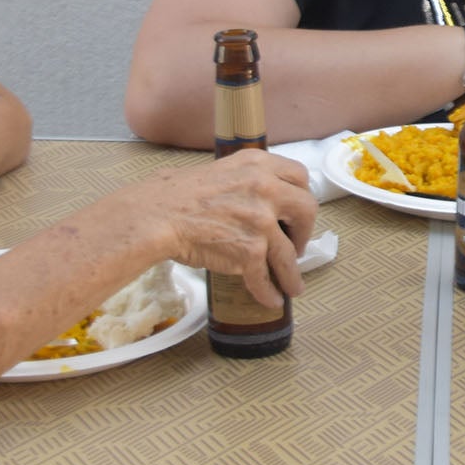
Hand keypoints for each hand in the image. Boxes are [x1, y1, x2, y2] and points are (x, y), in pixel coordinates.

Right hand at [89, 149, 318, 311]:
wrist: (156, 217)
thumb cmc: (175, 195)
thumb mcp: (220, 170)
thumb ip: (246, 180)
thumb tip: (257, 198)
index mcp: (258, 164)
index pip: (299, 176)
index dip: (302, 196)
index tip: (296, 212)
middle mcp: (266, 189)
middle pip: (307, 210)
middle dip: (305, 232)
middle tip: (297, 245)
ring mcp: (261, 221)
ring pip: (289, 254)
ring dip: (292, 274)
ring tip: (293, 286)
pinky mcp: (251, 252)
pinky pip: (266, 278)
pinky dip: (268, 293)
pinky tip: (270, 299)